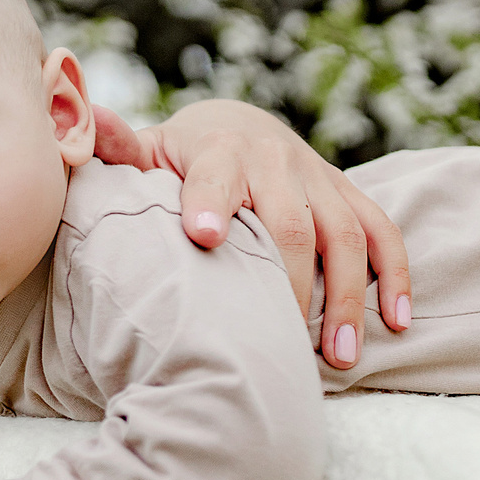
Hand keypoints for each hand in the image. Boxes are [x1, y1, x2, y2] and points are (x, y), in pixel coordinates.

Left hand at [91, 100, 409, 369]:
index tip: (202, 238)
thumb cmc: (177, 158)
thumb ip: (116, 148)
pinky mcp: (346, 195)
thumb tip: (83, 121)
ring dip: (345, 298)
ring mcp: (317, 178)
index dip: (211, 205)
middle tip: (281, 339)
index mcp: (218, 151)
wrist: (236, 124)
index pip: (215, 177)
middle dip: (288, 281)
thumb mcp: (144, 151)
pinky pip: (383, 232)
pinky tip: (397, 323)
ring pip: (345, 235)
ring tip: (338, 357)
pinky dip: (396, 276)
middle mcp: (274, 160)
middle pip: (290, 222)